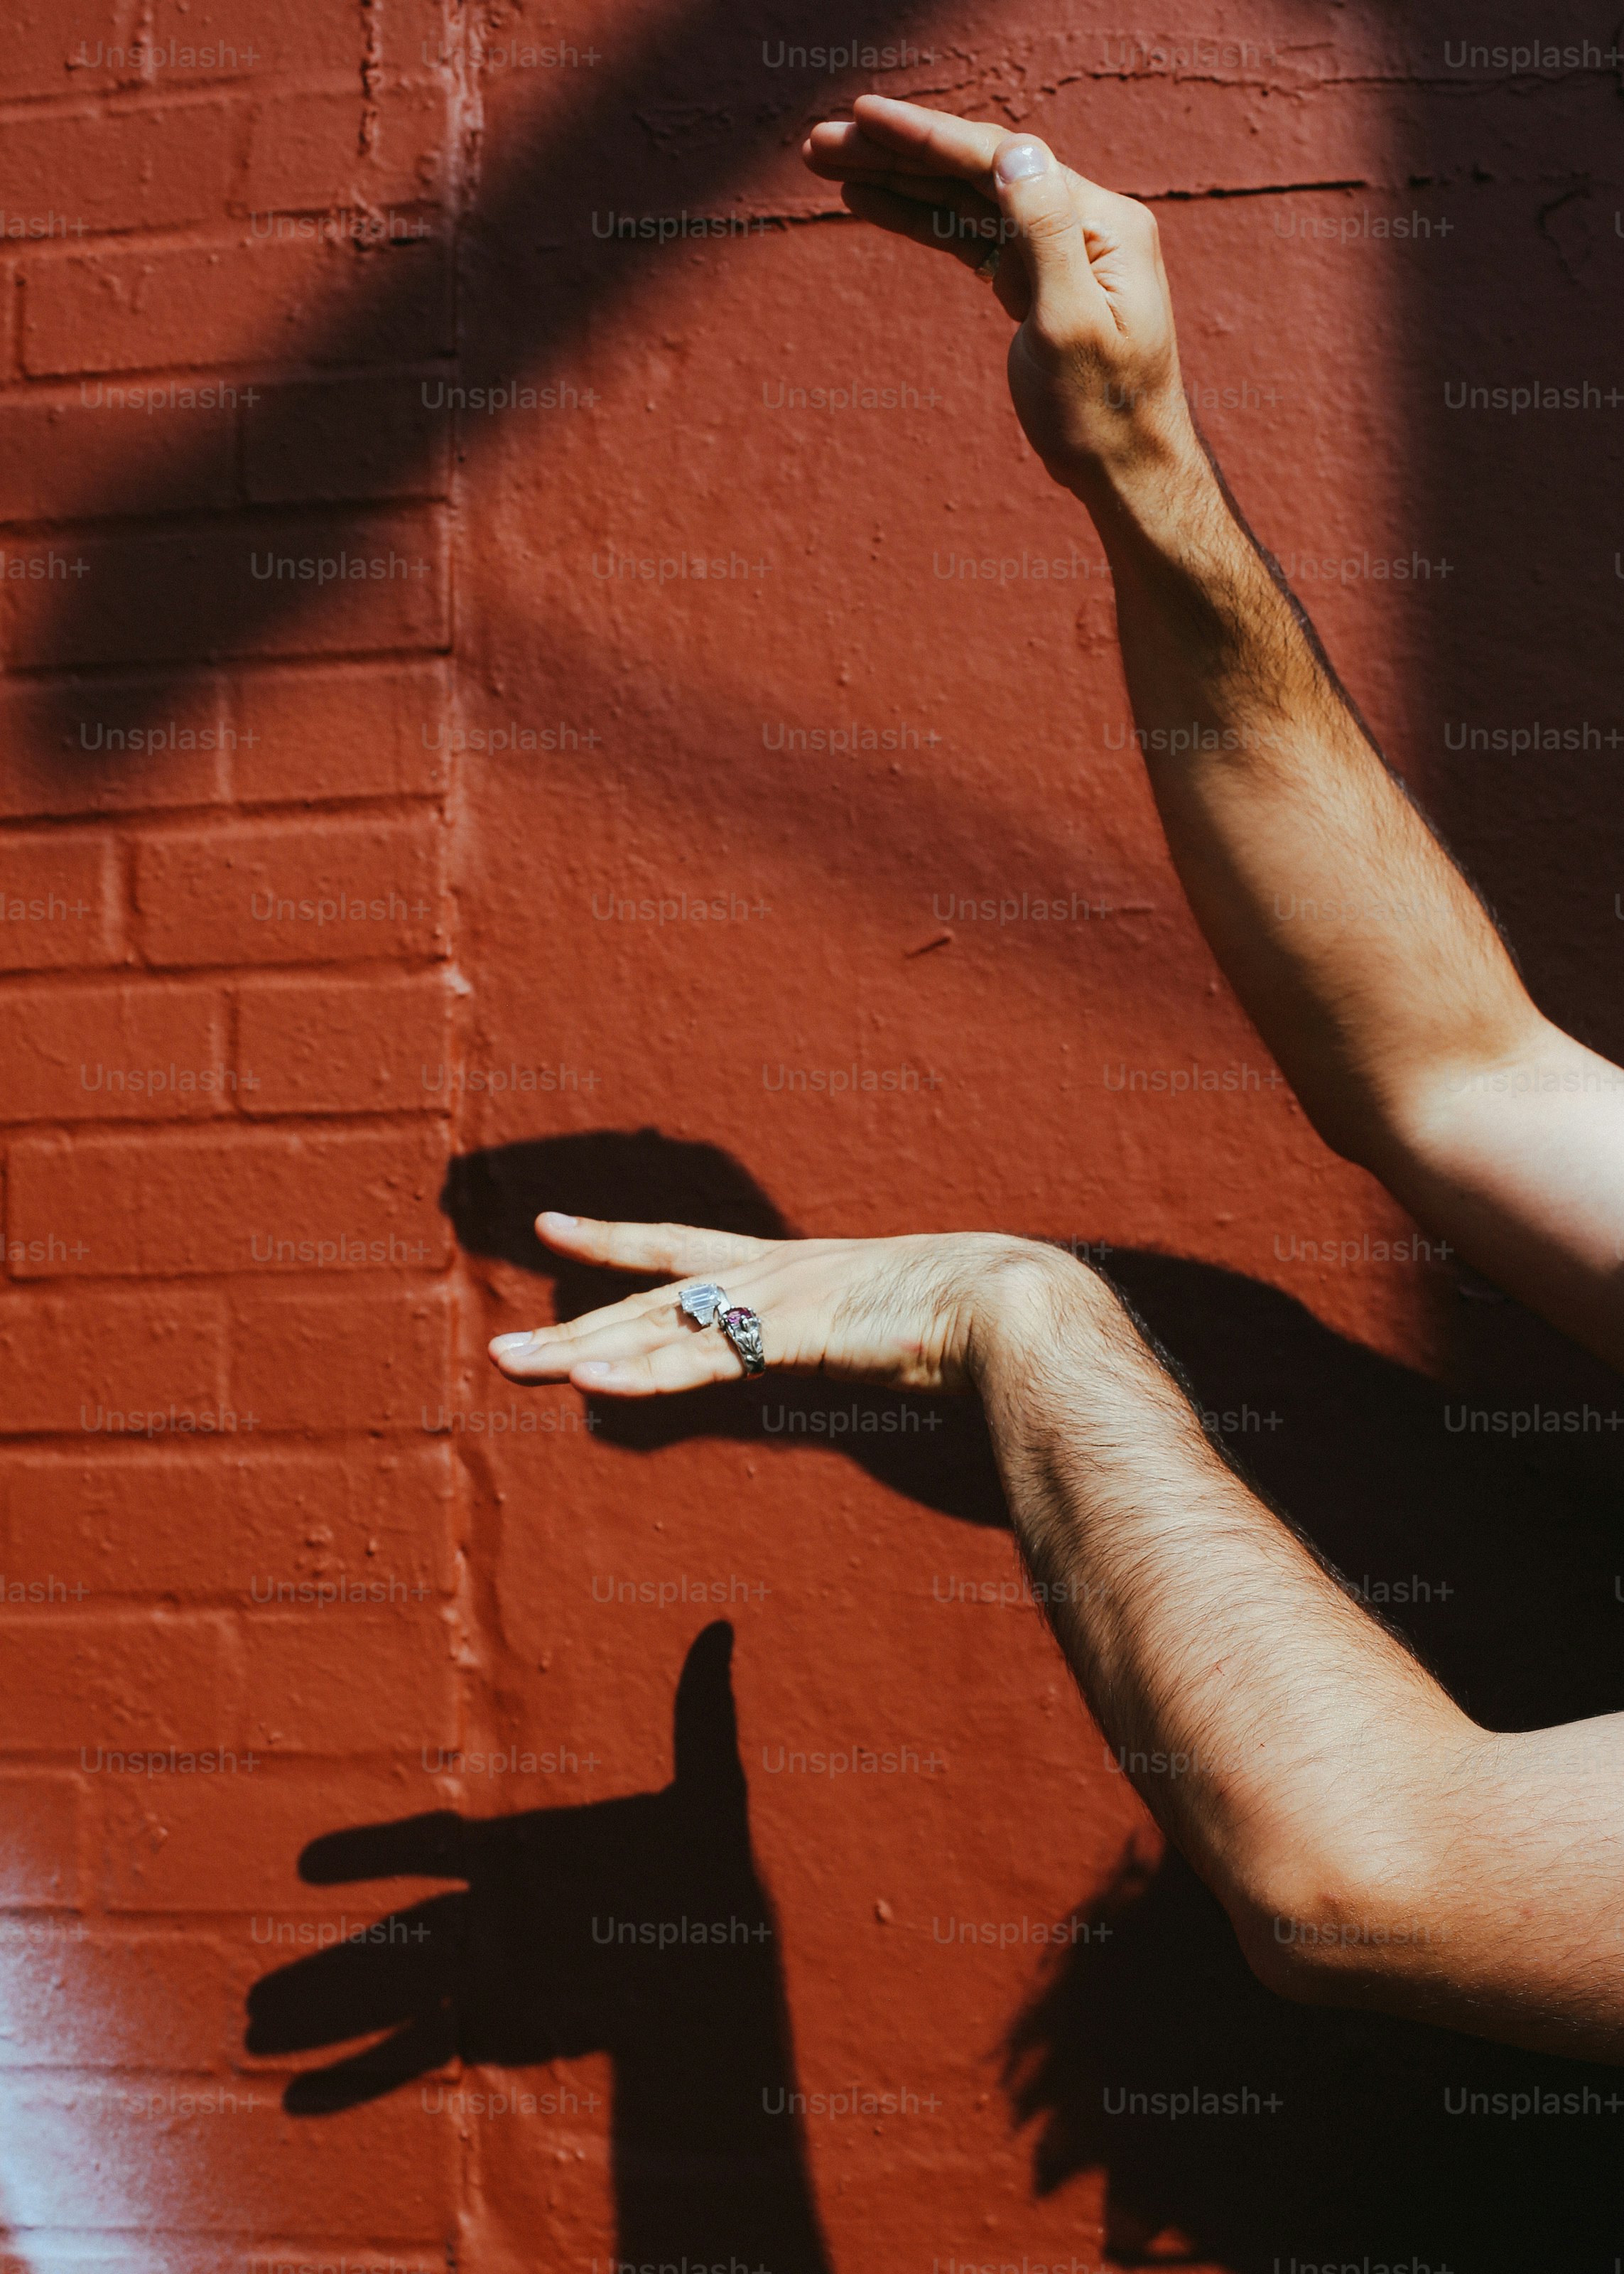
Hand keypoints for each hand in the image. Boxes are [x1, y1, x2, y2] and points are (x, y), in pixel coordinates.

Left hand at [487, 1215, 1078, 1397]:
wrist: (1010, 1298)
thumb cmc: (976, 1308)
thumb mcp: (899, 1316)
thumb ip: (868, 1329)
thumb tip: (879, 1342)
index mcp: (790, 1266)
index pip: (680, 1249)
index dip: (613, 1241)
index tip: (552, 1229)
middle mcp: (768, 1274)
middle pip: (648, 1302)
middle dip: (573, 1325)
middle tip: (499, 1347)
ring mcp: (774, 1302)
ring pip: (658, 1332)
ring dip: (582, 1353)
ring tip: (512, 1364)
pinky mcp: (789, 1337)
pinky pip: (701, 1364)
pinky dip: (644, 1376)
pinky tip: (590, 1386)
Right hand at [802, 95, 1196, 490]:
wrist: (1127, 472)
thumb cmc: (1105, 414)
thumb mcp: (1072, 326)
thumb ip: (1045, 233)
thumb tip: (1014, 150)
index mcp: (1100, 224)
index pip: (1000, 162)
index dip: (928, 138)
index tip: (865, 117)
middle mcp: (1081, 223)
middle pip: (975, 171)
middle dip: (898, 152)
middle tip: (821, 141)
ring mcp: (1056, 250)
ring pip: (965, 200)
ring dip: (898, 179)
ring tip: (829, 164)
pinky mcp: (1033, 282)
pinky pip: (969, 237)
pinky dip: (920, 219)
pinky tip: (872, 203)